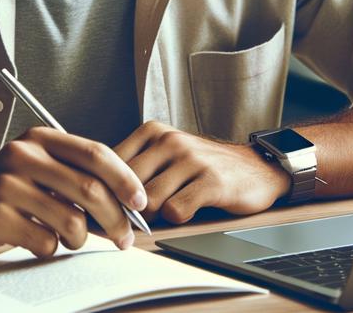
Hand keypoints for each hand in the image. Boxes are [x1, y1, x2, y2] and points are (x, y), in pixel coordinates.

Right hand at [0, 126, 147, 259]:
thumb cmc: (0, 193)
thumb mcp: (35, 169)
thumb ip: (74, 176)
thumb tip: (126, 203)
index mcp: (39, 138)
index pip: (96, 152)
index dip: (125, 178)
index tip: (141, 202)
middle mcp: (23, 154)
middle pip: (90, 188)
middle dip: (116, 219)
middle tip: (125, 238)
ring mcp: (7, 184)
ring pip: (72, 220)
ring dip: (81, 239)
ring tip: (71, 240)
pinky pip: (45, 241)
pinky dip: (50, 248)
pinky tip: (36, 241)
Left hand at [113, 121, 289, 224]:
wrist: (256, 167)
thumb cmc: (203, 166)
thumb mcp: (166, 154)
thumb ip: (135, 167)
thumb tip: (96, 192)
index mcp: (153, 132)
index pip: (110, 164)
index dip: (104, 190)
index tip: (104, 206)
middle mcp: (170, 141)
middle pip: (126, 185)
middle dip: (125, 208)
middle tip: (129, 221)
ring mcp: (192, 160)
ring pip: (149, 200)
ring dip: (151, 216)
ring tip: (159, 217)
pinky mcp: (212, 181)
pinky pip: (176, 209)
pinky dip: (175, 218)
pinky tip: (185, 213)